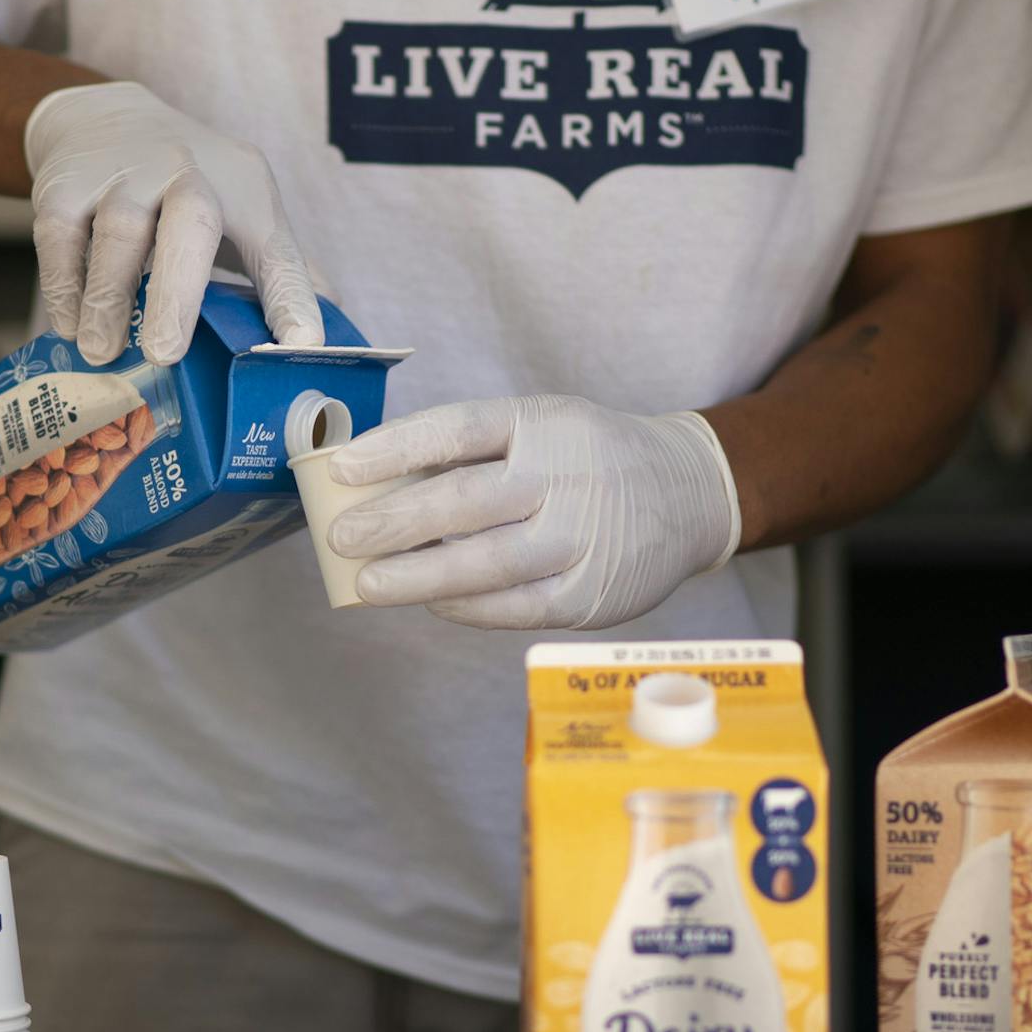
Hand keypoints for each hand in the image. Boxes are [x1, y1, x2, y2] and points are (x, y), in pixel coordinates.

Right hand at [26, 82, 327, 365]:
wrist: (102, 116)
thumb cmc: (185, 186)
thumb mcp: (239, 210)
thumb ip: (277, 270)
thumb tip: (320, 340)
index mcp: (244, 188)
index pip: (276, 250)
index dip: (291, 298)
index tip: (302, 345)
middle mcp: (189, 171)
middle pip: (192, 224)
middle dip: (179, 292)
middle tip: (164, 352)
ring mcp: (125, 172)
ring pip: (119, 232)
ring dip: (109, 297)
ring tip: (103, 351)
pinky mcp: (67, 181)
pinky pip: (62, 235)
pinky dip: (65, 285)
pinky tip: (70, 325)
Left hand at [325, 395, 742, 629]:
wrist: (690, 493)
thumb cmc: (590, 460)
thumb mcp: (544, 428)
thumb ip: (474, 455)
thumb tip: (379, 488)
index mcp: (543, 424)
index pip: (458, 430)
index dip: (395, 449)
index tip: (341, 469)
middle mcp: (564, 477)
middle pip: (466, 500)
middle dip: (395, 520)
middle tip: (341, 536)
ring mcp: (581, 538)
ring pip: (487, 562)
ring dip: (419, 575)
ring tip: (368, 582)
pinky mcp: (591, 593)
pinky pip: (516, 607)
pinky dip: (466, 607)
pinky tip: (430, 602)